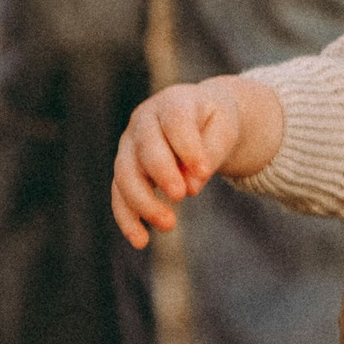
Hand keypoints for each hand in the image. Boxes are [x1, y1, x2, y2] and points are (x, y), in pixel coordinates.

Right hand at [111, 75, 285, 249]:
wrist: (198, 117)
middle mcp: (144, 121)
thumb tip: (192, 185)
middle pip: (145, 148)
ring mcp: (130, 145)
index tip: (204, 171)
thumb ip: (211, 152)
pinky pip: (119, 194)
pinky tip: (140, 240)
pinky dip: (127, 217)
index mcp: (172, 102)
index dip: (187, 147)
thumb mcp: (224, 128)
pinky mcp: (126, 169)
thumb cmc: (213, 121)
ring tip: (168, 224)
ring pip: (125, 174)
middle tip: (181, 196)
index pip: (175, 122)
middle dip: (162, 173)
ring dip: (143, 201)